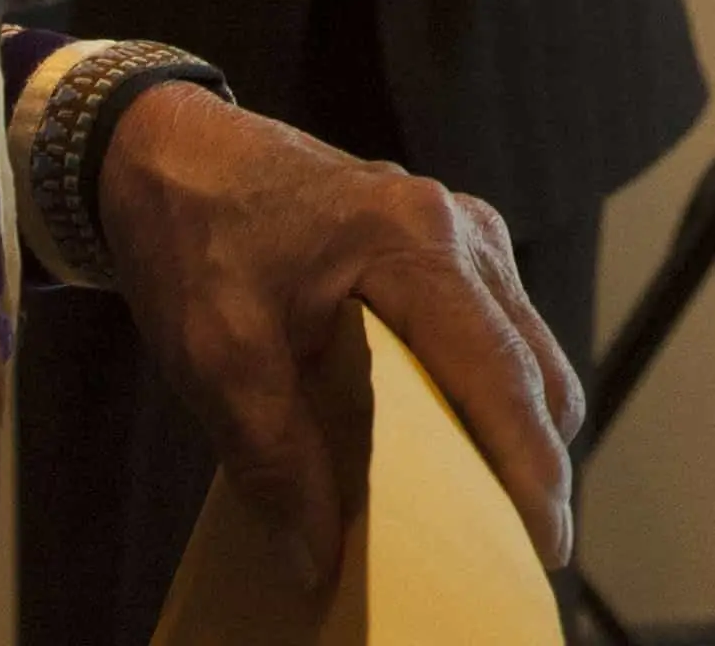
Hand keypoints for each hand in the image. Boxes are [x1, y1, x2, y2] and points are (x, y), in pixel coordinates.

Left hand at [97, 78, 584, 576]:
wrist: (169, 153)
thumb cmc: (193, 239)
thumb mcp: (215, 355)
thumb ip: (272, 458)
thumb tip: (317, 561)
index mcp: (417, 245)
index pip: (503, 373)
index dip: (531, 467)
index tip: (545, 545)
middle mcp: (462, 231)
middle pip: (537, 367)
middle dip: (536, 461)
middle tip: (507, 547)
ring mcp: (464, 233)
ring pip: (526, 351)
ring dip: (513, 428)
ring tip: (474, 507)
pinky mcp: (448, 245)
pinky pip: (496, 331)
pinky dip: (486, 394)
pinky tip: (441, 443)